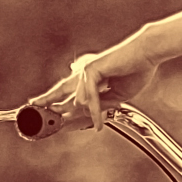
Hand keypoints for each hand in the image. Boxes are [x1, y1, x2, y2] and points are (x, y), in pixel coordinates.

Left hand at [44, 38, 159, 127]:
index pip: (68, 90)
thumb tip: (85, 111)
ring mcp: (87, 70)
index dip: (54, 99)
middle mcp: (85, 72)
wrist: (147, 55)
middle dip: (48, 102)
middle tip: (34, 109)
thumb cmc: (136, 71)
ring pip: (77, 99)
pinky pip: (90, 96)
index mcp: (90, 76)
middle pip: (62, 90)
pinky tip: (97, 121)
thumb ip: (100, 103)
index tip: (40, 106)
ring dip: (77, 115)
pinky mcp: (93, 70)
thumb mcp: (117, 95)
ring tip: (74, 126)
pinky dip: (95, 110)